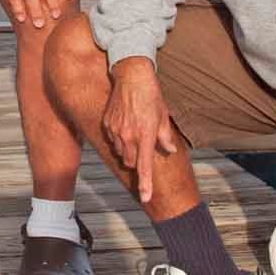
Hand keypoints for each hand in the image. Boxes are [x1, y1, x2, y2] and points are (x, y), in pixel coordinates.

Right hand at [103, 58, 177, 202]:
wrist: (131, 77)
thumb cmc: (150, 96)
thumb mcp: (163, 116)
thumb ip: (164, 136)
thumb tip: (168, 149)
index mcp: (145, 135)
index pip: (145, 167)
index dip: (145, 184)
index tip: (145, 198)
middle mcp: (128, 135)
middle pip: (131, 162)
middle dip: (138, 160)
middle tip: (144, 145)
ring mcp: (115, 130)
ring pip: (121, 153)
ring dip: (128, 150)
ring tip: (135, 132)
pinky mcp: (107, 124)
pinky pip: (112, 141)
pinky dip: (119, 139)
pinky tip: (125, 125)